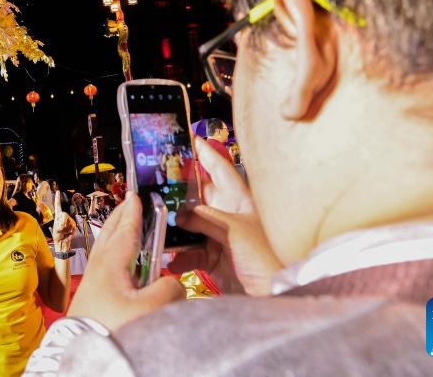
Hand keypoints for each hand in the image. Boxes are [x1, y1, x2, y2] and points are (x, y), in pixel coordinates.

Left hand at [51, 189, 75, 248]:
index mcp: (58, 216)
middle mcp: (64, 217)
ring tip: (63, 231)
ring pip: (68, 220)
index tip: (58, 191)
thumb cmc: (57, 236)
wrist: (62, 242)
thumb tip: (63, 223)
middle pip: (64, 214)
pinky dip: (69, 230)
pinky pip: (72, 225)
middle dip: (62, 221)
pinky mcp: (73, 225)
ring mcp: (69, 221)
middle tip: (60, 228)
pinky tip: (68, 233)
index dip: (58, 199)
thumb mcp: (56, 229)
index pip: (58, 206)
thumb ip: (59, 224)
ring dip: (65, 227)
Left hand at [68, 196, 184, 330]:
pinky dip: (114, 257)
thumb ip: (170, 288)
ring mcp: (91, 285)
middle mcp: (98, 270)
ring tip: (125, 230)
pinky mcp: (90, 301)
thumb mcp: (152, 308)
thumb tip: (173, 283)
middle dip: (120, 218)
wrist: (85, 354)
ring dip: (116, 237)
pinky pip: (104, 268)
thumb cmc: (114, 329)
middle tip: (128, 204)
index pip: (126, 231)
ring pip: (105, 252)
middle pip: (110, 237)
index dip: (133, 213)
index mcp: (110, 264)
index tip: (135, 195)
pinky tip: (121, 268)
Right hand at [167, 137, 281, 295]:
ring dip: (176, 227)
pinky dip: (182, 256)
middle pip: (200, 195)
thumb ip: (203, 218)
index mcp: (240, 199)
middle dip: (179, 191)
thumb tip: (179, 213)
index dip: (205, 153)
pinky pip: (193, 252)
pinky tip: (172, 260)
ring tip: (157, 222)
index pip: (219, 169)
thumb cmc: (265, 257)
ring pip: (192, 224)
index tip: (188, 138)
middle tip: (156, 181)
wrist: (276, 293)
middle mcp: (230, 214)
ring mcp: (222, 236)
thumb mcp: (233, 230)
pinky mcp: (217, 258)